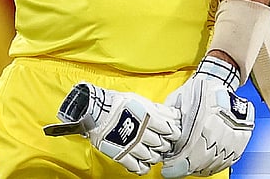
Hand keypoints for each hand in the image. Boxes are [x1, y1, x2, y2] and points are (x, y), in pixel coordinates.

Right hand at [43, 82, 180, 174]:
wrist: (95, 110)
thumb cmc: (116, 103)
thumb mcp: (140, 101)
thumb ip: (158, 110)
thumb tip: (175, 115)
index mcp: (149, 119)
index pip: (171, 131)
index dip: (172, 133)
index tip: (169, 133)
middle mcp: (143, 134)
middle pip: (162, 145)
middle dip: (163, 144)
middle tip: (159, 141)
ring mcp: (133, 146)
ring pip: (152, 157)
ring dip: (153, 155)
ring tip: (150, 150)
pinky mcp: (122, 155)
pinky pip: (137, 167)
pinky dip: (142, 167)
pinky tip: (142, 163)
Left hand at [161, 56, 255, 177]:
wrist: (220, 82)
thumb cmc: (196, 90)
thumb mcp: (176, 102)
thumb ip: (169, 121)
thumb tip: (160, 138)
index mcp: (200, 121)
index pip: (187, 153)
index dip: (175, 165)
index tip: (167, 168)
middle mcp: (218, 131)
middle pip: (200, 162)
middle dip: (184, 168)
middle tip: (174, 168)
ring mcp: (231, 137)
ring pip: (214, 163)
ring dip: (198, 168)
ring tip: (187, 167)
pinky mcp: (240, 140)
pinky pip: (227, 160)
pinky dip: (214, 165)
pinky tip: (204, 165)